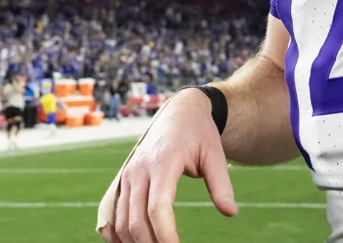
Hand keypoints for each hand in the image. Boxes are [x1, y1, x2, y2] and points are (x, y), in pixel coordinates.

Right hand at [97, 90, 237, 242]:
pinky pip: (112, 213)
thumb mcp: (215, 155)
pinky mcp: (122, 180)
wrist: (179, 113)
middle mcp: (139, 170)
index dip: (165, 234)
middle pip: (136, 219)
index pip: (158, 207)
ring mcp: (127, 175)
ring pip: (121, 220)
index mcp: (163, 163)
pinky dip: (117, 234)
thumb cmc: (199, 134)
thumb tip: (231, 212)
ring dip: (134, 242)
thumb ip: (221, 185)